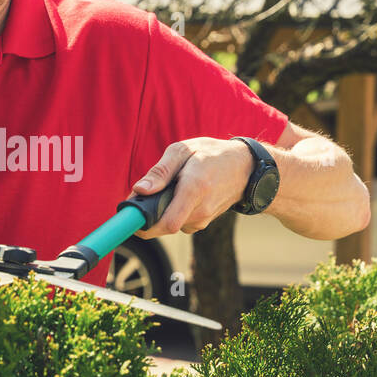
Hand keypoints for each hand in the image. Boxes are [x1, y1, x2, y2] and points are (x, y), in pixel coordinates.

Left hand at [129, 138, 252, 237]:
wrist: (245, 168)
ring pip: (170, 225)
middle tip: (145, 195)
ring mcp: (204, 219)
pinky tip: (179, 196)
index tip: (131, 216)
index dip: (145, 225)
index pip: (167, 223)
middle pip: (164, 226)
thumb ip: (160, 171)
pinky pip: (179, 223)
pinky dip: (172, 212)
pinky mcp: (204, 223)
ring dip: (161, 212)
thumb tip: (140, 190)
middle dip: (149, 214)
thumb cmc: (210, 154)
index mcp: (194, 188)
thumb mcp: (183, 150)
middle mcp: (201, 209)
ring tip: (167, 190)